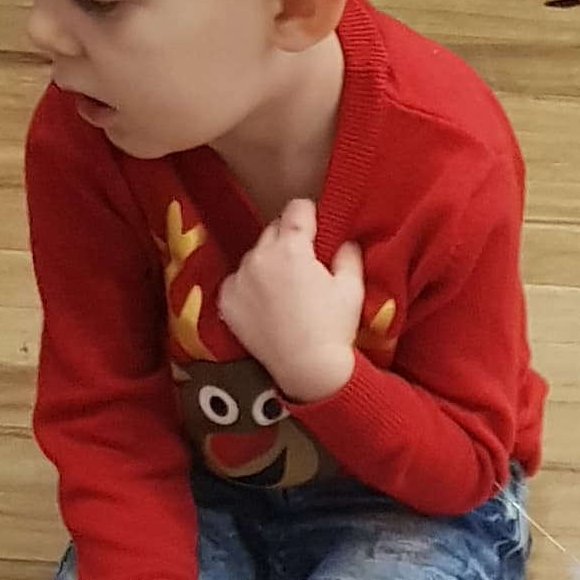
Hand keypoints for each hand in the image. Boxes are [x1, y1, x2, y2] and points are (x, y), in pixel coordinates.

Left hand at [216, 197, 362, 404]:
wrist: (307, 371)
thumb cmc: (334, 329)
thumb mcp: (352, 288)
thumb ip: (348, 253)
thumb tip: (344, 239)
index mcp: (291, 248)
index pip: (296, 208)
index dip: (310, 216)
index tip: (317, 230)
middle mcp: (259, 256)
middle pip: (273, 228)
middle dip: (288, 239)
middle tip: (303, 264)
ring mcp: (239, 278)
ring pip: (255, 254)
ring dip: (268, 261)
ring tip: (284, 288)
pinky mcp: (226, 300)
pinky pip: (238, 279)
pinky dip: (250, 284)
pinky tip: (266, 304)